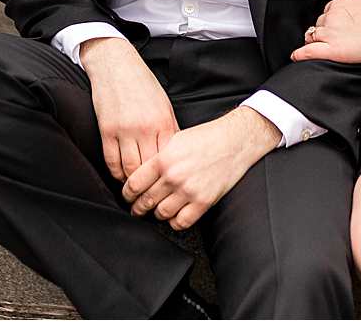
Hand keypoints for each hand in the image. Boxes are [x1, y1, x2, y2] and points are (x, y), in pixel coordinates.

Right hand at [81, 37, 178, 182]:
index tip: (167, 185)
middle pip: (149, 170)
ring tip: (136, 188)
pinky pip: (111, 162)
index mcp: (163, 121)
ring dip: (132, 183)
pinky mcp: (107, 130)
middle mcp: (145, 128)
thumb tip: (176, 155)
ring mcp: (124, 130)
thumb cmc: (142, 83)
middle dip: (150, 184)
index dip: (167, 176)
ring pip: (129, 170)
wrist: (116, 63)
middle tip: (150, 193)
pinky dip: (116, 173)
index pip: (167, 160)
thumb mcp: (163, 103)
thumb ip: (169, 129)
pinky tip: (121, 175)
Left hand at [121, 107, 278, 230]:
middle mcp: (174, 176)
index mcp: (164, 159)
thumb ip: (157, 157)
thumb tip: (139, 173)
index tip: (127, 196)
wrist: (233, 141)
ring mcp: (189, 191)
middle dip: (138, 207)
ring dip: (156, 214)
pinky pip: (181, 222)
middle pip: (145, 201)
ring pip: (161, 214)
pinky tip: (174, 214)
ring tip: (156, 210)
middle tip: (136, 208)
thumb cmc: (205, 138)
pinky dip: (174, 221)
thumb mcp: (175, 139)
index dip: (127, 194)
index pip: (134, 184)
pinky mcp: (203, 202)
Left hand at [291, 0, 360, 64]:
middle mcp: (331, 16)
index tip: (336, 26)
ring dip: (315, 41)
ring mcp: (330, 33)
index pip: (328, 11)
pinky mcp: (332, 50)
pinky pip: (310, 51)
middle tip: (333, 38)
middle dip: (324, 30)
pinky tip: (297, 56)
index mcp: (339, 2)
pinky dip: (301, 54)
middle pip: (319, 23)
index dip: (331, 20)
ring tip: (318, 47)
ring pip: (313, 36)